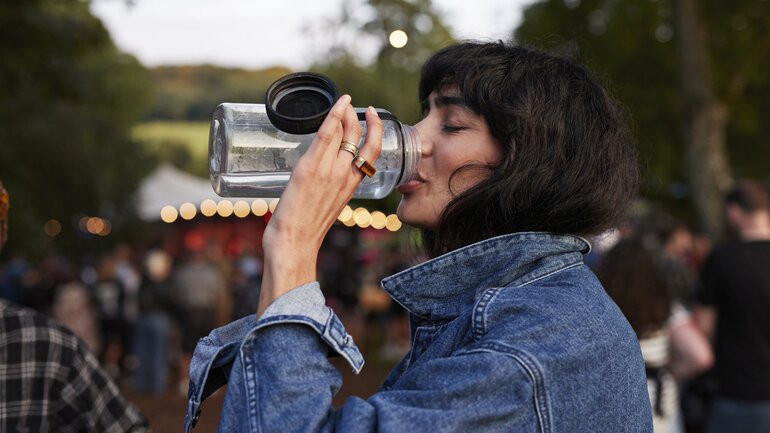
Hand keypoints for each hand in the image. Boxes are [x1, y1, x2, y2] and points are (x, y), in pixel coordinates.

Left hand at [257, 95, 382, 315]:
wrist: (295, 244)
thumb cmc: (305, 232)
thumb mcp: (327, 207)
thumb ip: (328, 189)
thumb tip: (321, 180)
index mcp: (352, 186)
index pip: (372, 152)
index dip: (375, 130)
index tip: (370, 117)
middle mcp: (345, 176)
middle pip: (359, 138)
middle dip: (357, 117)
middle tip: (350, 106)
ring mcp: (329, 171)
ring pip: (345, 133)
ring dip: (345, 113)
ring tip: (343, 102)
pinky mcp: (310, 168)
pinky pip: (327, 136)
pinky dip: (333, 116)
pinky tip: (337, 104)